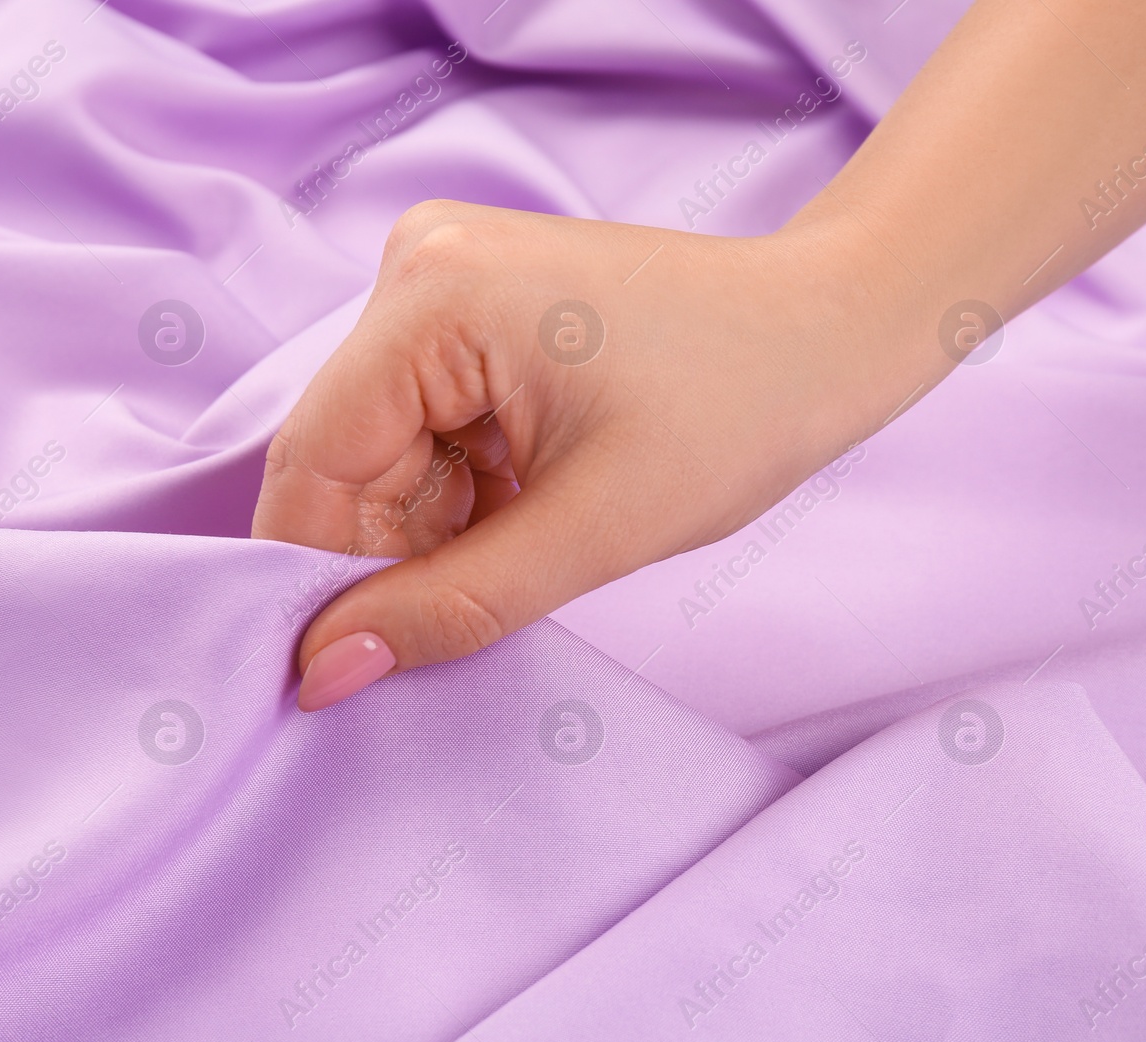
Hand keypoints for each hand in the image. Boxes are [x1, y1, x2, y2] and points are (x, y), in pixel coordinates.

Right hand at [252, 200, 937, 710]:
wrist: (833, 329)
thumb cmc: (740, 412)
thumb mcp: (592, 530)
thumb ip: (447, 607)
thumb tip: (322, 673)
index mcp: (435, 295)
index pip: (316, 462)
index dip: (313, 574)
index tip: (331, 668)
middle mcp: (416, 264)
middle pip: (343, 455)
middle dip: (384, 552)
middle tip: (450, 621)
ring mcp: (439, 275)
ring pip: (379, 448)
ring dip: (425, 524)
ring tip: (522, 543)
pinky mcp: (465, 300)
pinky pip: (418, 420)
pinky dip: (453, 488)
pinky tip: (521, 505)